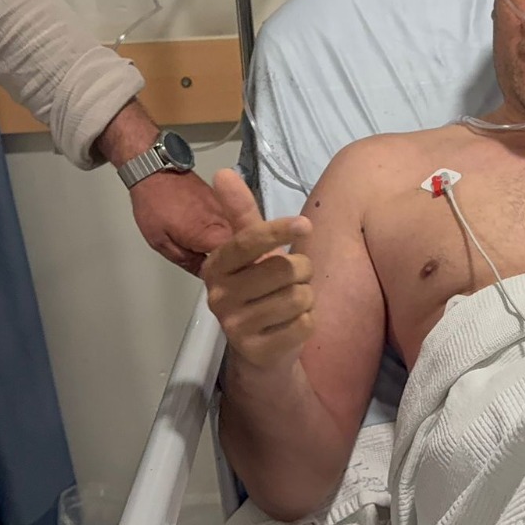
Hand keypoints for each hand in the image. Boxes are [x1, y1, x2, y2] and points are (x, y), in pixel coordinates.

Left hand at [129, 170, 233, 272]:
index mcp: (213, 236)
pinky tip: (212, 240)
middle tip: (215, 272)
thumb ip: (187, 261)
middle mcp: (229, 223)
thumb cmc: (155, 204)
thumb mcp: (162, 242)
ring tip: (213, 257)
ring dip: (230, 248)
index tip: (218, 281)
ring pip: (238, 238)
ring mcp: (229, 211)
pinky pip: (233, 225)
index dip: (227, 276)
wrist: (155, 171)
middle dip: (232, 263)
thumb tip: (206, 275)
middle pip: (241, 251)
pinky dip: (226, 235)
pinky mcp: (225, 203)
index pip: (234, 265)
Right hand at [202, 169, 314, 372]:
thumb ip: (242, 214)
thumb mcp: (253, 251)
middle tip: (294, 278)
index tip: (305, 224)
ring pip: (299, 296)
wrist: (260, 349)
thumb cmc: (260, 289)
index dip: (278, 231)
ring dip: (306, 296)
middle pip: (285, 269)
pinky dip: (308, 322)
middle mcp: (219, 296)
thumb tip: (222, 173)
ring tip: (291, 301)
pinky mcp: (257, 351)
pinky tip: (291, 325)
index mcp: (216, 266)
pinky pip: (304, 324)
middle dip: (303, 270)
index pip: (248, 241)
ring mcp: (235, 326)